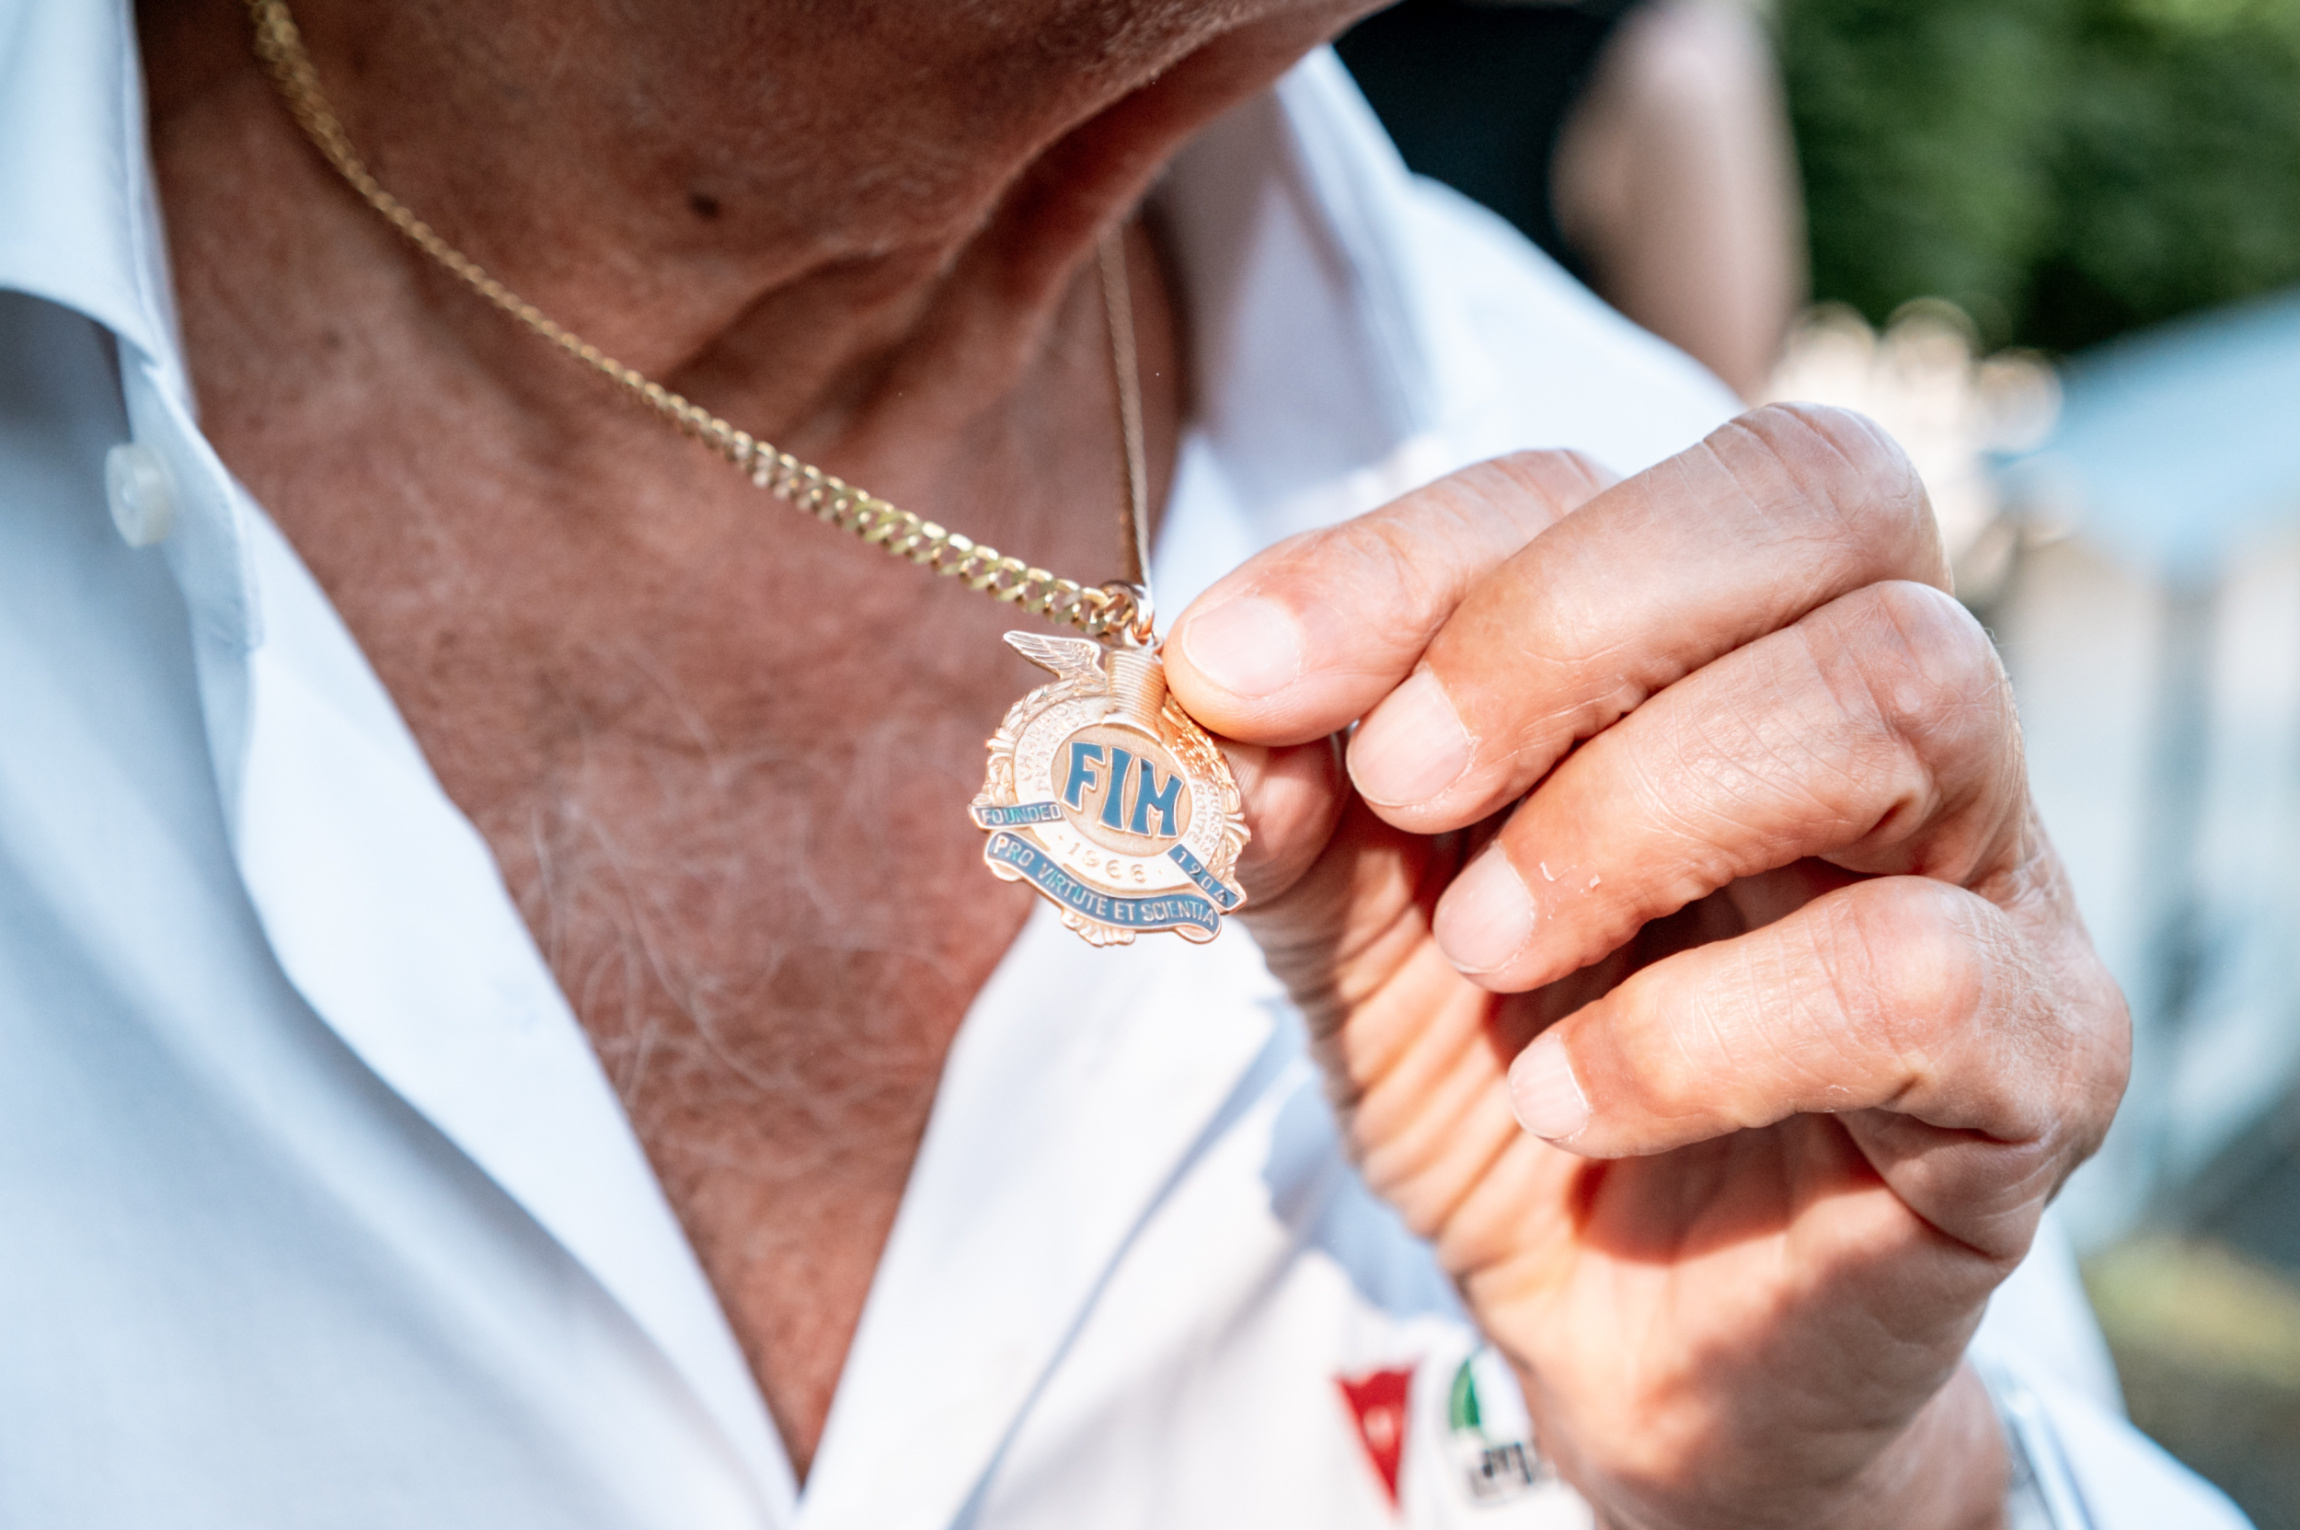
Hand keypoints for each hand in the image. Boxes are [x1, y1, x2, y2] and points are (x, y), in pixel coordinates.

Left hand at [1165, 406, 2129, 1529]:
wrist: (1612, 1334)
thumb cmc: (1497, 1078)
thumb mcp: (1341, 927)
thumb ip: (1274, 801)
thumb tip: (1201, 699)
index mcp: (1706, 629)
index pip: (1595, 481)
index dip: (1403, 555)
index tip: (1230, 673)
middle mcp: (1878, 702)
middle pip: (1817, 496)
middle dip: (1559, 625)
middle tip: (1404, 787)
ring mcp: (1988, 867)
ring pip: (1899, 693)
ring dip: (1634, 813)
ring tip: (1491, 953)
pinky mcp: (2039, 1061)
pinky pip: (1924, 974)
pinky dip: (1698, 1032)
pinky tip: (1569, 1101)